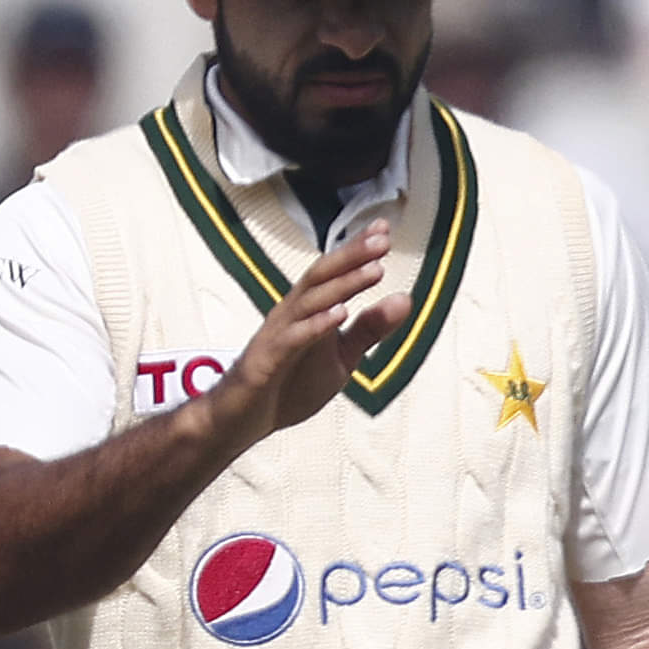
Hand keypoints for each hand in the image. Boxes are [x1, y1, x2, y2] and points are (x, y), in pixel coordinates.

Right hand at [222, 219, 408, 438]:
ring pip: (309, 302)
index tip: (384, 228)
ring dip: (342, 285)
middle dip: (351, 257)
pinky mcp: (265, 362)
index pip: (334, 274)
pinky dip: (315, 325)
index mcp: (308, 311)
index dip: (357, 251)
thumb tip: (405, 298)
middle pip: (321, 278)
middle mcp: (290, 315)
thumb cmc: (289, 383)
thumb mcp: (341, 357)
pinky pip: (292, 339)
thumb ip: (370, 329)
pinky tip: (339, 314)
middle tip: (382, 239)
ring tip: (374, 269)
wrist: (243, 420)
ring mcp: (276, 336)